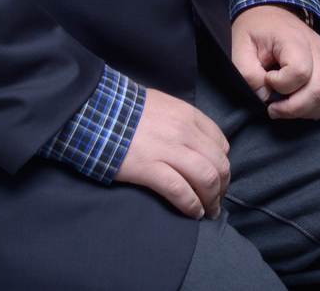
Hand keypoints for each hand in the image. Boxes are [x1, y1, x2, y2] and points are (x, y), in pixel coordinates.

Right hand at [115, 87, 229, 218]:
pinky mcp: (150, 168)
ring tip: (209, 211)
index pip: (221, 144)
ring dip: (212, 200)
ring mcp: (168, 149)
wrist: (96, 111)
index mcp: (188, 115)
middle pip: (219, 164)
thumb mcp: (163, 106)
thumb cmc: (126, 110)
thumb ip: (182, 122)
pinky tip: (194, 213)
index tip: (219, 178)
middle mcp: (184, 131)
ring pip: (206, 179)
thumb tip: (196, 143)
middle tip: (217, 200)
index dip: (223, 165)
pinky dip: (192, 206)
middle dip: (223, 187)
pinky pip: (181, 191)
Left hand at [230, 4, 319, 119]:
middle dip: (295, 108)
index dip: (281, 85)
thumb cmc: (256, 31)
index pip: (300, 71)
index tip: (267, 80)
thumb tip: (265, 96)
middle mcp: (318, 47)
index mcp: (294, 39)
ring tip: (291, 109)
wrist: (271, 13)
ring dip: (312, 110)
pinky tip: (312, 108)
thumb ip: (247, 72)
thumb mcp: (239, 46)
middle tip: (274, 108)